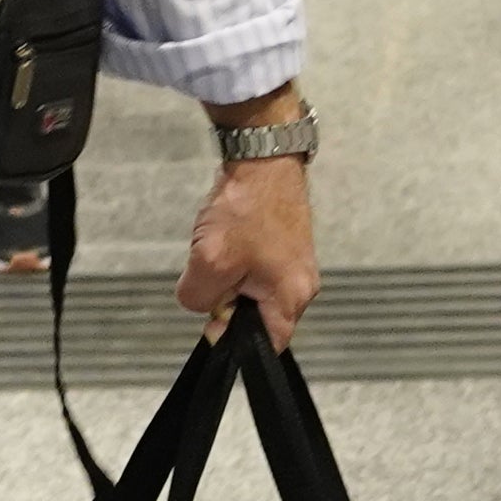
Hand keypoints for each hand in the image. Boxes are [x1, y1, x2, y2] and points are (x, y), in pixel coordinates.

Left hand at [181, 156, 319, 347]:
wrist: (262, 156)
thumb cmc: (246, 209)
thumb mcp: (210, 262)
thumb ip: (200, 298)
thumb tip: (203, 306)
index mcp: (292, 297)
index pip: (266, 344)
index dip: (235, 339)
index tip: (212, 321)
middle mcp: (301, 284)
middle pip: (254, 314)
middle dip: (227, 298)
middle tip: (214, 269)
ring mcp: (293, 263)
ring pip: (247, 288)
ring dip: (227, 273)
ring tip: (221, 245)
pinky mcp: (282, 244)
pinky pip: (250, 265)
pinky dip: (233, 255)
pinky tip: (226, 234)